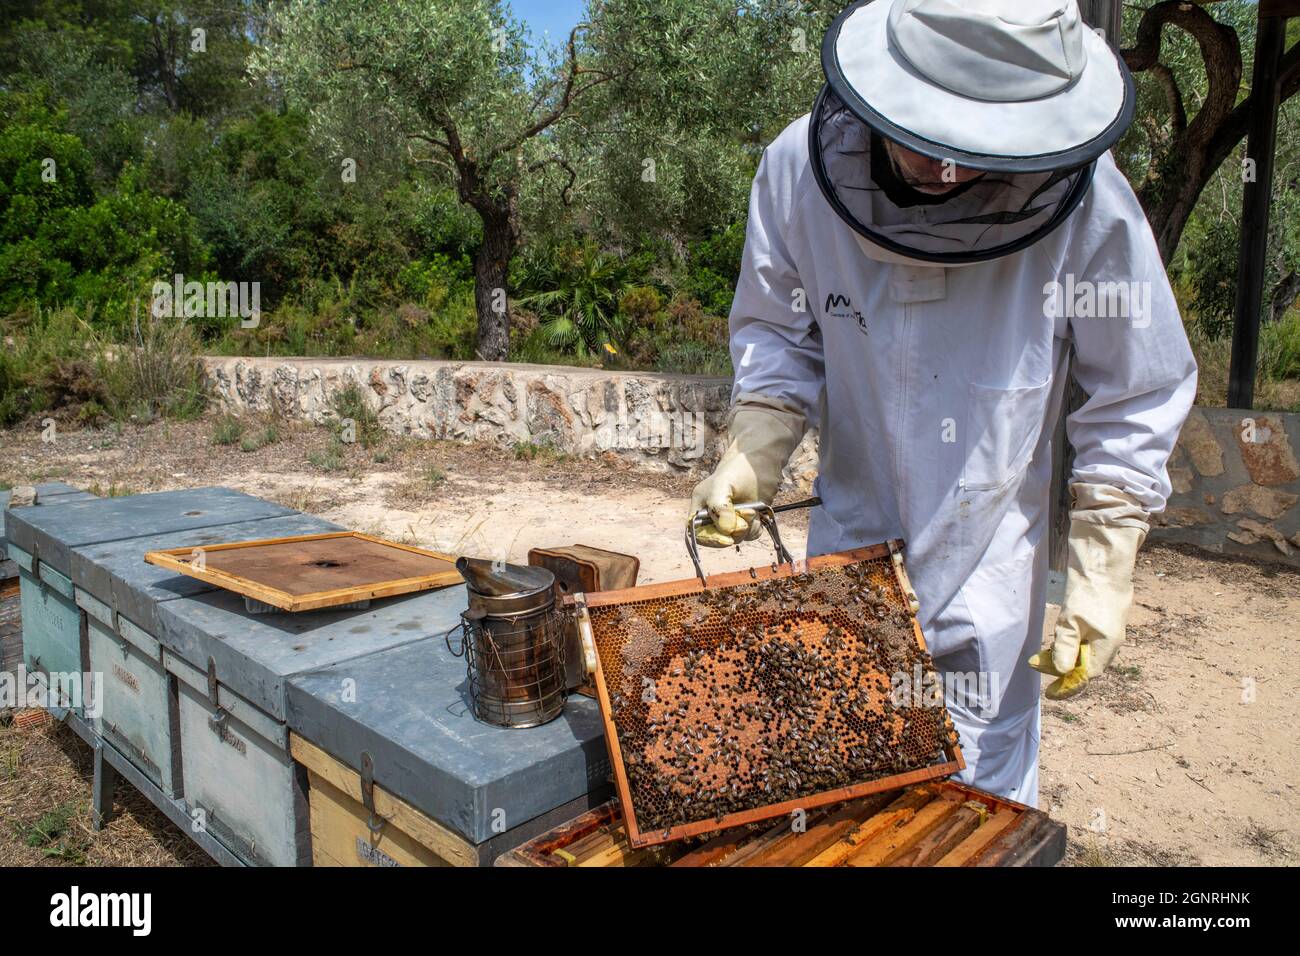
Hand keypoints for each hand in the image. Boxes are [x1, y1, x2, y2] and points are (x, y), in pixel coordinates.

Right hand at [688, 397, 804, 547]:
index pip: (697, 533)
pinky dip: (756, 526)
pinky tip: (758, 512)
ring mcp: (731, 518)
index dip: (711, 539)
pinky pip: (750, 534)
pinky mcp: (747, 519)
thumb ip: (719, 507)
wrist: (764, 457)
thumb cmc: (740, 467)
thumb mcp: (724, 484)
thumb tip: (726, 530)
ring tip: (753, 509)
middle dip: (733, 530)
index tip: (727, 539)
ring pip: (737, 537)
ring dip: (747, 527)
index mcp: (700, 506)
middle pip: (718, 538)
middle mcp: (713, 514)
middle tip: (747, 515)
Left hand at [1029, 484, 1147, 698]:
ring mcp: (1108, 632)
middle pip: (1085, 667)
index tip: (1050, 695)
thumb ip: (1064, 648)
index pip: (1086, 677)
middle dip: (1062, 672)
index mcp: (1106, 648)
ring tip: (1042, 658)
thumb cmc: (1089, 592)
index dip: (1067, 686)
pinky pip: (1087, 642)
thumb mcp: (1071, 622)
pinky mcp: (1103, 621)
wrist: (1104, 562)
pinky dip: (1071, 646)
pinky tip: (1058, 642)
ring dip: (1064, 658)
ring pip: (1085, 654)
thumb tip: (1059, 671)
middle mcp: (1111, 643)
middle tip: (1038, 668)